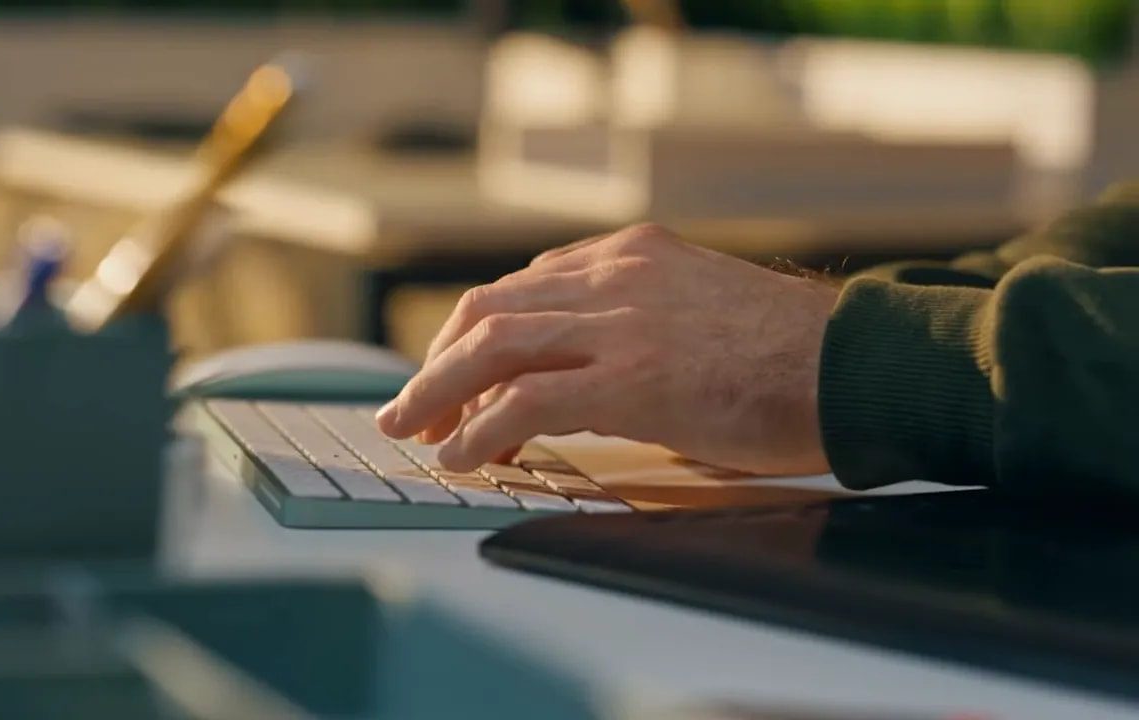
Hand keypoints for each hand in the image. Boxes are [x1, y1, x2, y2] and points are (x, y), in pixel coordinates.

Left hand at [376, 224, 837, 475]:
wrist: (862, 364)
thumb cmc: (794, 353)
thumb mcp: (700, 308)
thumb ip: (638, 319)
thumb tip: (588, 370)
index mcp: (632, 253)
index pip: (521, 285)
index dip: (472, 333)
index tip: (451, 371)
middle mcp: (617, 273)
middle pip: (489, 308)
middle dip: (437, 360)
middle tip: (412, 406)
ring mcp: (623, 321)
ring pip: (493, 344)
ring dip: (438, 390)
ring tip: (414, 431)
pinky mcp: (635, 376)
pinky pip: (528, 398)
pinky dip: (482, 428)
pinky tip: (465, 455)